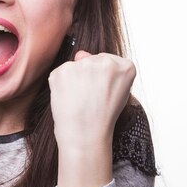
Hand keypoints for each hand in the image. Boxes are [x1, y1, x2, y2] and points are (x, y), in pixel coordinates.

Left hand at [48, 50, 134, 186]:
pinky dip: (61, 84)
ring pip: (75, 66)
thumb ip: (104, 69)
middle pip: (91, 60)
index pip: (109, 61)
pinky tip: (68, 98)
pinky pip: (60, 72)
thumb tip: (80, 53)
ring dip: (74, 80)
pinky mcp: (62, 70)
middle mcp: (104, 61)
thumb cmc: (102, 116)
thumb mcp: (116, 92)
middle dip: (88, 76)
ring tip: (79, 99)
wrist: (85, 134)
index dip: (103, 78)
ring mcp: (81, 64)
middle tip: (90, 98)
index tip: (103, 92)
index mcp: (125, 66)